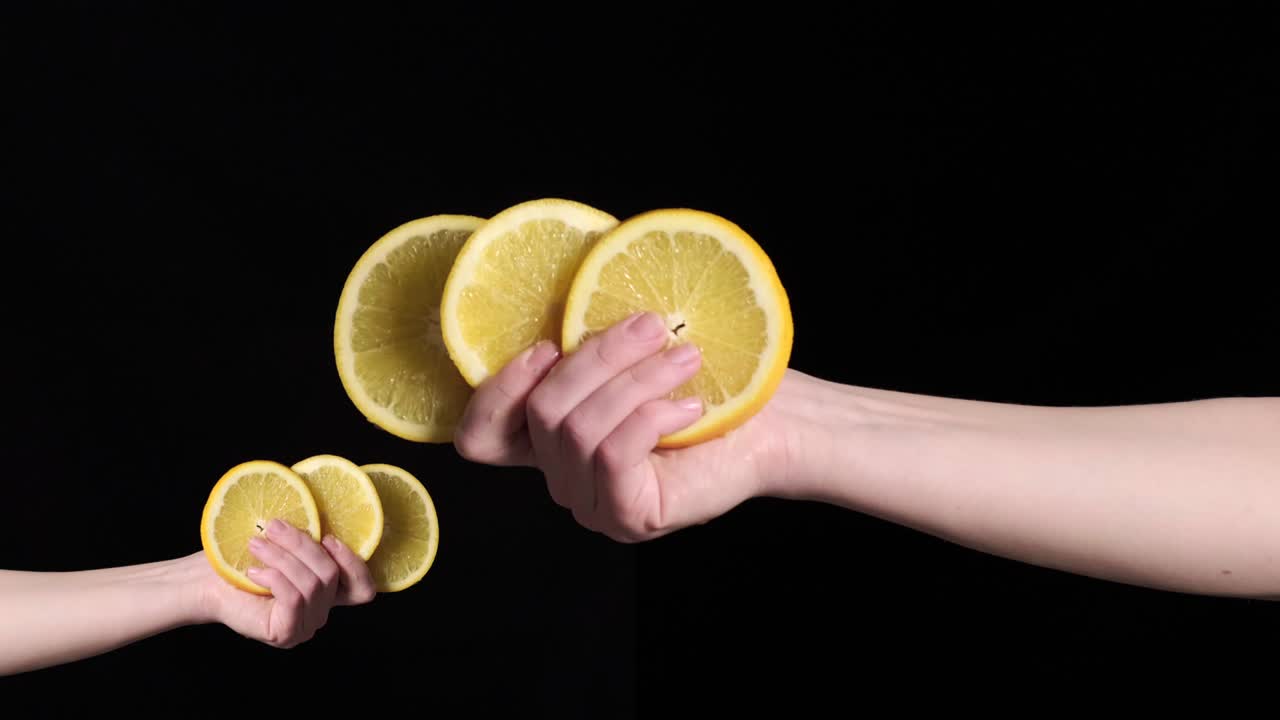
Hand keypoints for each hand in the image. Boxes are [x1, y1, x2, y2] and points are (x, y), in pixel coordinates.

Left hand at [195, 519, 376, 647]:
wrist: (204, 585)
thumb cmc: (240, 562)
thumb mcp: (284, 547)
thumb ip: (308, 542)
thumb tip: (321, 514)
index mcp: (326, 593)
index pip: (362, 589)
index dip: (353, 563)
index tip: (328, 537)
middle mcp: (320, 613)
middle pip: (332, 575)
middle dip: (303, 546)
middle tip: (275, 527)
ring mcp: (305, 626)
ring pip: (312, 584)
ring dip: (283, 558)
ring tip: (256, 544)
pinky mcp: (286, 633)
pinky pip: (294, 598)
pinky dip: (276, 577)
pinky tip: (254, 571)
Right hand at [454, 311, 793, 541]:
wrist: (775, 428)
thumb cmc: (711, 383)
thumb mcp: (636, 353)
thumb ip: (588, 338)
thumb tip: (569, 270)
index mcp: (552, 440)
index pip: (481, 437)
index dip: (496, 390)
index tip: (547, 346)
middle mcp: (562, 477)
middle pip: (540, 412)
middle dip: (597, 359)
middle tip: (652, 326)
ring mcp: (592, 504)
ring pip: (579, 429)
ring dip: (636, 381)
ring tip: (686, 358)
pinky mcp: (628, 517)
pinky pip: (613, 453)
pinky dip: (650, 415)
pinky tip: (689, 405)